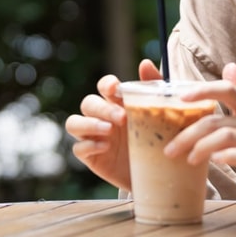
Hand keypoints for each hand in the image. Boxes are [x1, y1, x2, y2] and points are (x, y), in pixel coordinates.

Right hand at [64, 59, 162, 190]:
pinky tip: (105, 147)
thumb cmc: (159, 138)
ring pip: (74, 123)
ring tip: (109, 131)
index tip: (116, 88)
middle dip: (102, 108)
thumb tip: (144, 63)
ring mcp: (94, 136)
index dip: (106, 84)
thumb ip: (154, 87)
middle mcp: (102, 117)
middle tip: (122, 118)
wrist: (160, 173)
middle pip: (88, 103)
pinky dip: (89, 145)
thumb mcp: (162, 114)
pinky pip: (78, 148)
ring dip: (89, 124)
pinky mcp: (91, 157)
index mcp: (117, 103)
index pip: (104, 86)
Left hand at [165, 62, 235, 209]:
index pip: (227, 90)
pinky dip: (225, 157)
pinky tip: (212, 163)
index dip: (203, 90)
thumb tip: (229, 66)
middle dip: (189, 132)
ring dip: (201, 147)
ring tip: (187, 159)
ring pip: (226, 136)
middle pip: (217, 119)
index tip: (180, 98)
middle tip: (170, 147)